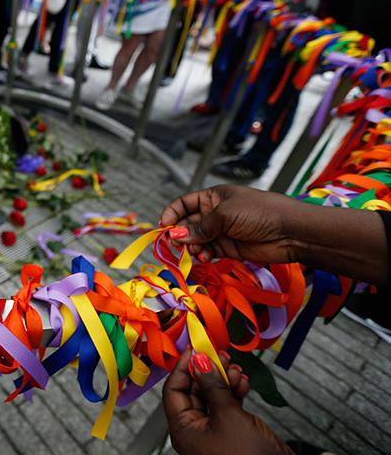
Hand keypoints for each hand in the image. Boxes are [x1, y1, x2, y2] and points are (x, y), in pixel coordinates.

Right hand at [159, 185, 303, 263]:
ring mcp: (220, 232)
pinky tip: (205, 257)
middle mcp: (214, 214)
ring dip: (190, 246)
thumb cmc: (260, 212)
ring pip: (195, 240)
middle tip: (174, 244)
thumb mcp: (226, 214)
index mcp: (212, 197)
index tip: (163, 226)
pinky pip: (207, 251)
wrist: (290, 232)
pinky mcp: (227, 248)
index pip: (184, 204)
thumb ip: (200, 227)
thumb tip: (177, 236)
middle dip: (179, 234)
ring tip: (193, 251)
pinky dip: (202, 255)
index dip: (172, 214)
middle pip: (187, 224)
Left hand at [164, 349, 297, 454]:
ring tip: (235, 368)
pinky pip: (227, 405)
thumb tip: (199, 361)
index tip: (195, 348)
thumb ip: (212, 386)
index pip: (173, 390)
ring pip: (212, 395)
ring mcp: (214, 430)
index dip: (183, 367)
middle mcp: (195, 430)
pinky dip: (234, 391)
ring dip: (223, 379)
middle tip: (219, 354)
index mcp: (183, 430)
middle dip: (207, 370)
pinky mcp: (232, 431)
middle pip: (193, 390)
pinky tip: (243, 382)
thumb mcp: (229, 416)